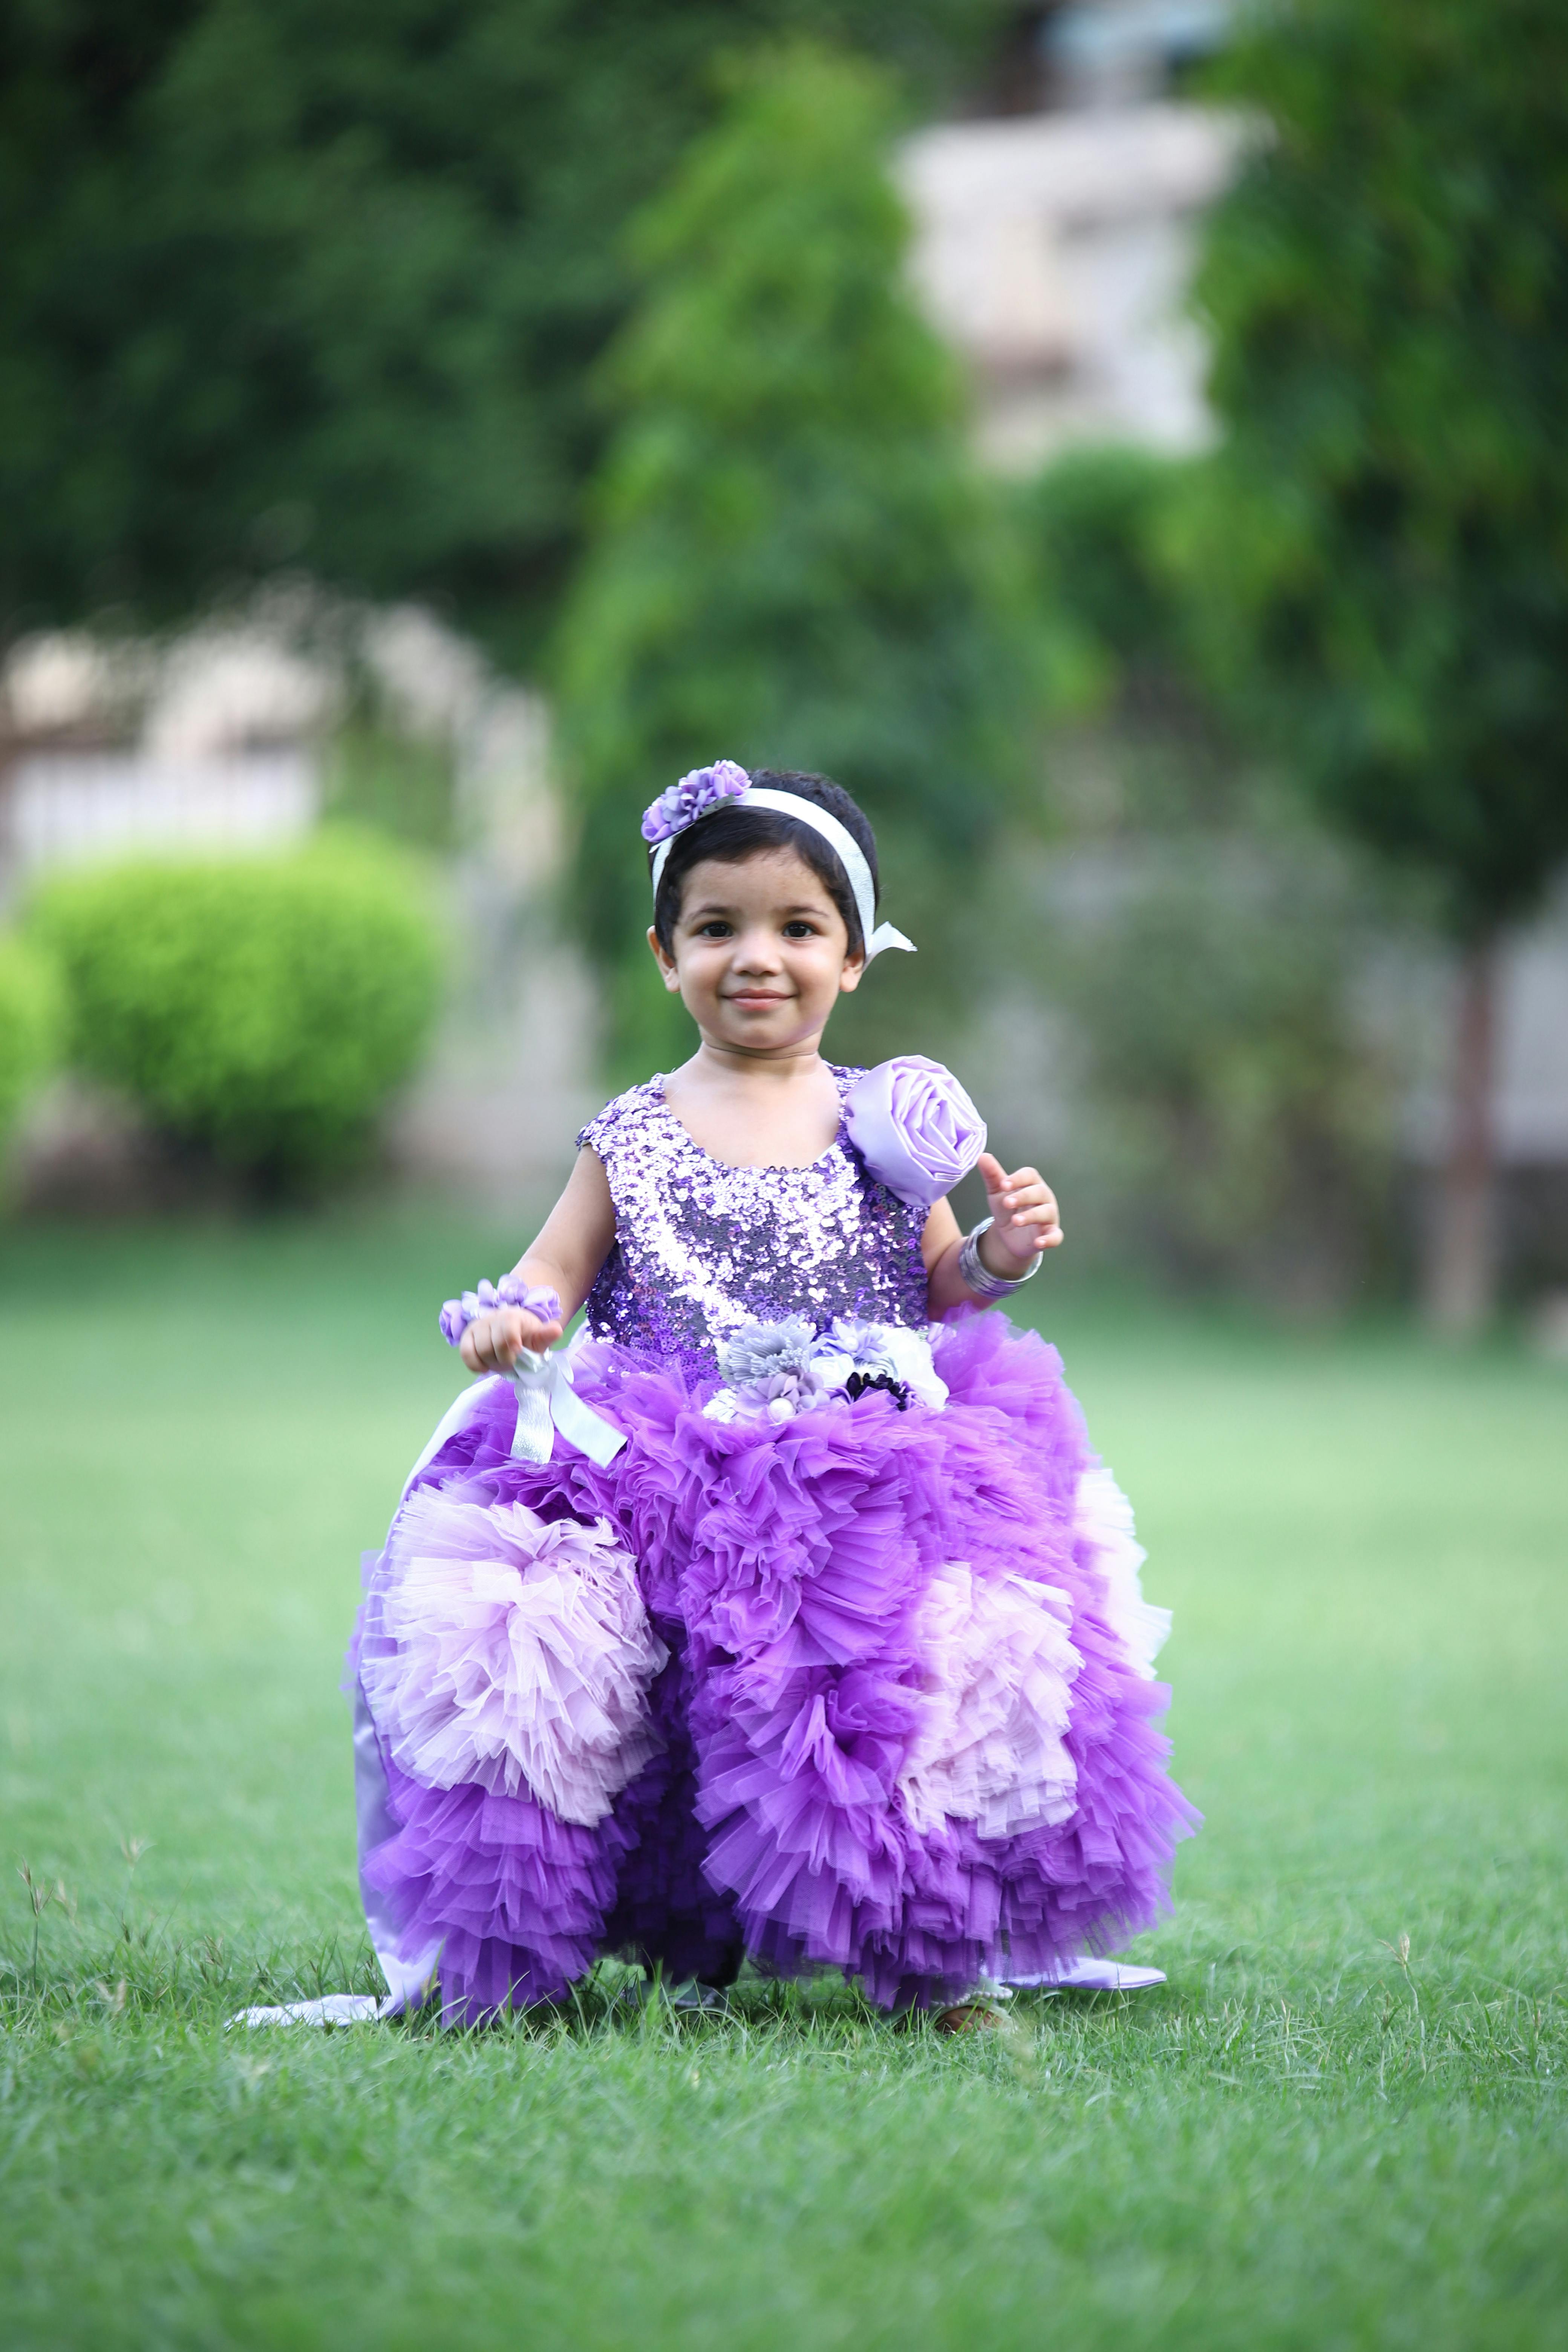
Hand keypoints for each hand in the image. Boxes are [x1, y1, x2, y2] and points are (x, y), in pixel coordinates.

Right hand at [459, 1306, 564, 1373]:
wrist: (512, 1332)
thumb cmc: (527, 1336)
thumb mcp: (539, 1338)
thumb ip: (546, 1335)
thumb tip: (557, 1330)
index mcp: (512, 1316)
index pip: (507, 1325)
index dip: (511, 1339)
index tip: (518, 1351)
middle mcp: (492, 1318)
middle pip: (493, 1344)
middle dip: (504, 1360)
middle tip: (512, 1365)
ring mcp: (478, 1326)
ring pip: (479, 1350)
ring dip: (491, 1364)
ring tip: (501, 1365)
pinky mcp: (467, 1337)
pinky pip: (465, 1353)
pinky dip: (475, 1364)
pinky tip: (485, 1368)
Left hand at [975, 1151, 1062, 1274]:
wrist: (1008, 1235)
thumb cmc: (1007, 1209)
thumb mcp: (997, 1193)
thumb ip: (992, 1175)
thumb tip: (982, 1156)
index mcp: (1032, 1184)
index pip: (1030, 1175)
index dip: (1018, 1179)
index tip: (1003, 1184)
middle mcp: (1044, 1198)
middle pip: (1039, 1192)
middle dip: (1023, 1196)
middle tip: (1007, 1202)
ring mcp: (1049, 1216)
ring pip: (1046, 1212)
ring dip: (1032, 1216)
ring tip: (1016, 1221)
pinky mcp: (1050, 1234)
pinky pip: (1055, 1236)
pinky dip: (1050, 1239)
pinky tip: (1040, 1242)